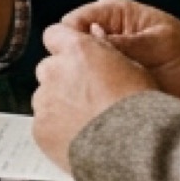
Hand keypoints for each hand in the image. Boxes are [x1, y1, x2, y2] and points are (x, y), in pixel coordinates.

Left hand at [30, 24, 158, 167]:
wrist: (135, 148)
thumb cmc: (140, 106)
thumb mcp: (133, 67)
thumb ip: (105, 49)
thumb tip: (93, 32)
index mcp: (77, 50)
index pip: (54, 34)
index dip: (63, 45)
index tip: (73, 59)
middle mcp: (54, 71)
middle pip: (49, 69)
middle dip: (62, 79)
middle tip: (86, 98)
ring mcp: (44, 100)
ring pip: (45, 98)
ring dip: (59, 105)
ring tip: (86, 123)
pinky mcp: (40, 129)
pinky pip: (44, 125)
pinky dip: (57, 131)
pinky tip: (79, 140)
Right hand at [57, 0, 179, 103]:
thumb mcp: (159, 41)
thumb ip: (128, 42)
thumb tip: (94, 42)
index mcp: (108, 16)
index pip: (71, 23)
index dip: (69, 40)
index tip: (77, 58)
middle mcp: (99, 38)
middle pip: (65, 49)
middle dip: (72, 64)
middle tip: (89, 80)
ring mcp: (101, 63)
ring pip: (74, 73)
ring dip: (82, 84)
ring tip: (100, 96)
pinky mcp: (106, 85)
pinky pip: (88, 92)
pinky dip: (91, 99)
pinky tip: (101, 106)